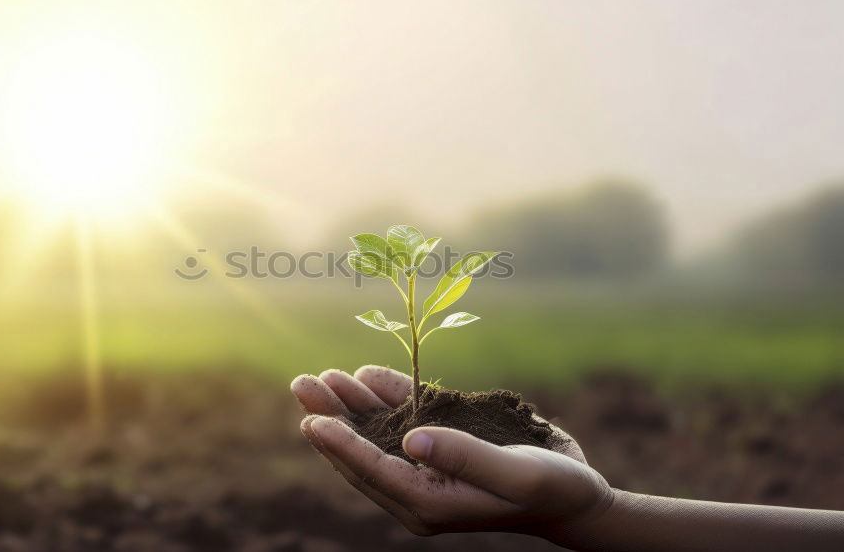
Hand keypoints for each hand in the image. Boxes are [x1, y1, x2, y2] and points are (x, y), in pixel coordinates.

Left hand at [290, 365, 612, 537]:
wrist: (576, 494)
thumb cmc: (553, 487)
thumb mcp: (515, 473)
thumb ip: (464, 457)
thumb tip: (411, 439)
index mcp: (431, 502)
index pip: (373, 470)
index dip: (340, 444)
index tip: (311, 418)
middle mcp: (420, 487)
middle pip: (362, 451)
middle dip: (331, 415)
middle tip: (302, 382)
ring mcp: (428, 467)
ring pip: (375, 435)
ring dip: (349, 405)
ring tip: (321, 376)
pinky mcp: (441, 447)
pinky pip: (403, 422)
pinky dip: (384, 398)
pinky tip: (366, 376)